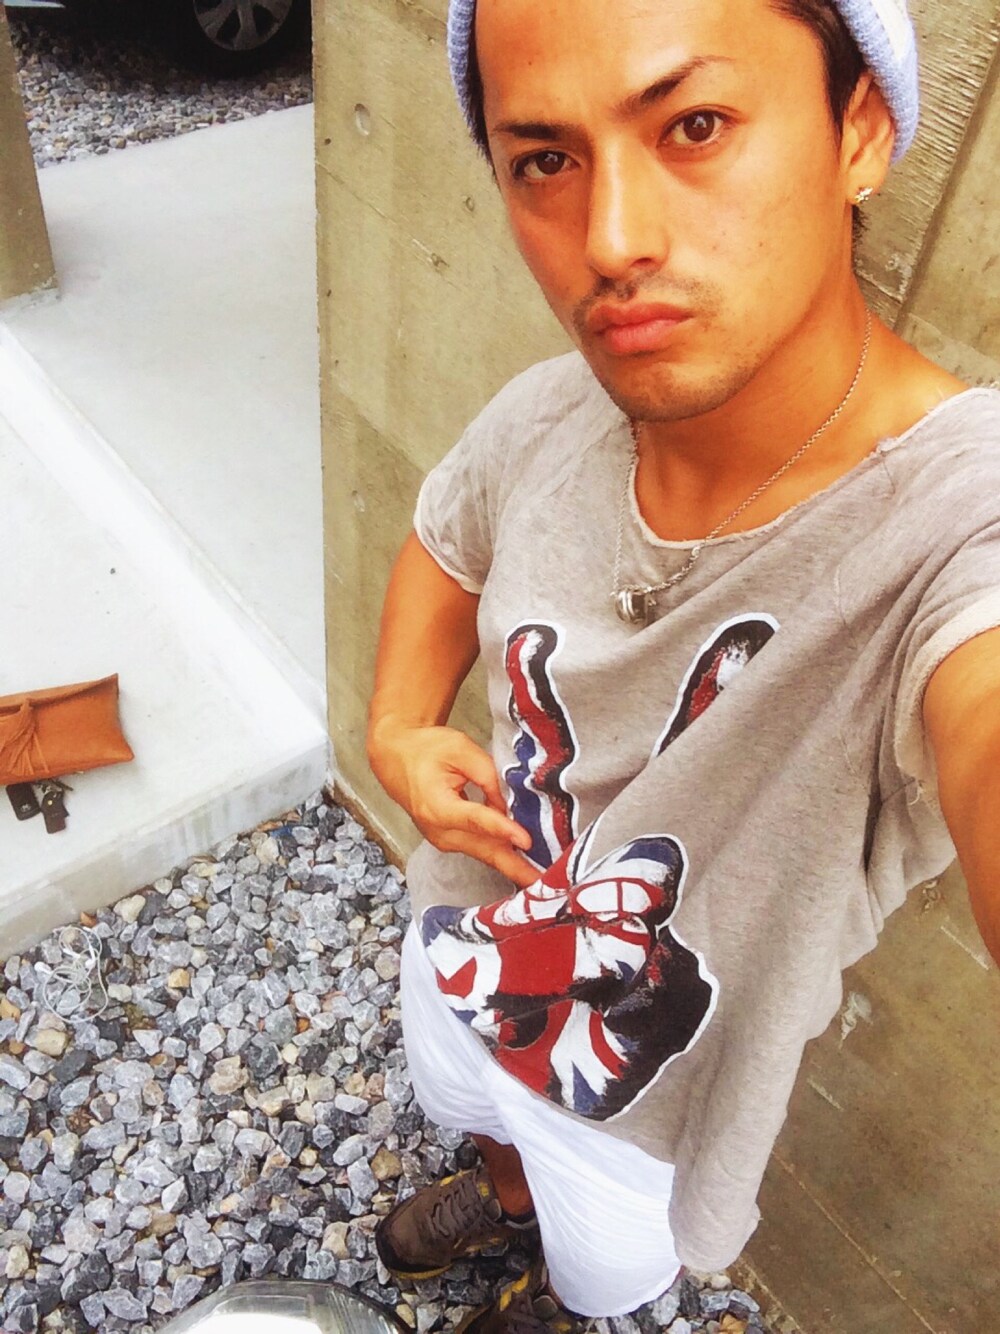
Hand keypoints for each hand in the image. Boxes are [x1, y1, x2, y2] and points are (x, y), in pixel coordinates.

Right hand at [368, 721, 537, 887]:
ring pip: (485, 854)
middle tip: (545, 883)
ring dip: (513, 866)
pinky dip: (502, 856)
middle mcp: (439, 830)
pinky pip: (480, 850)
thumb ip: (488, 776)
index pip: (476, 820)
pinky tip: (525, 863)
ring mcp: (444, 840)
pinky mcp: (450, 841)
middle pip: (484, 850)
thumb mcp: (461, 750)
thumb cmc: (427, 750)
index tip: (527, 841)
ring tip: (543, 878)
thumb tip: (510, 805)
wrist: (397, 759)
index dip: (503, 829)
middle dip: (515, 868)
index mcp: (437, 805)